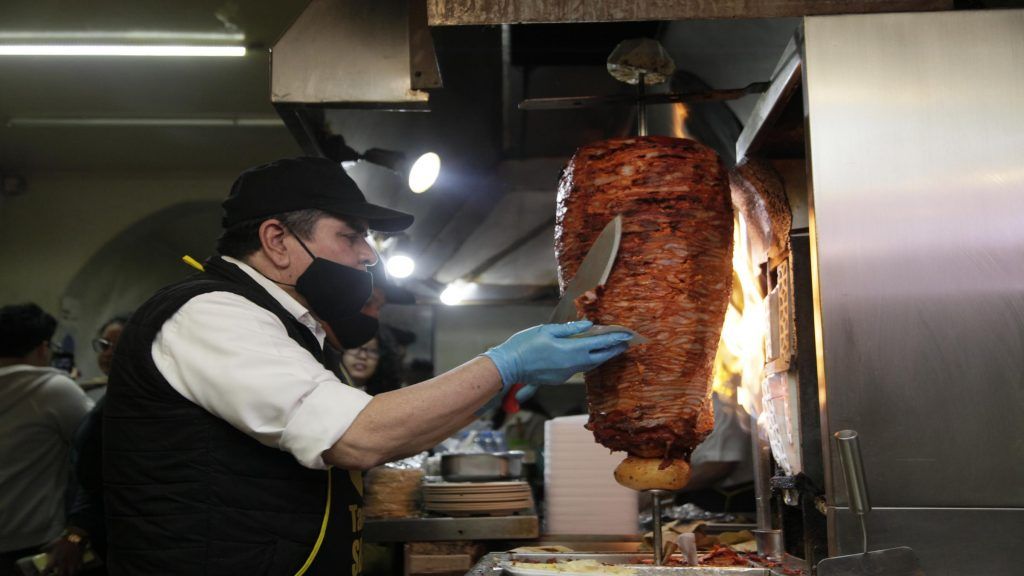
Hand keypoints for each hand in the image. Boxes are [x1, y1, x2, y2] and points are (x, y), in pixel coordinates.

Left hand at [43, 529, 86, 575]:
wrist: (74, 536)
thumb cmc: (62, 540)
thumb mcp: (51, 544)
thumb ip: (45, 548)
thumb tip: (40, 550)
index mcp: (54, 560)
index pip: (46, 571)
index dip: (43, 574)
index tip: (42, 575)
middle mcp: (62, 564)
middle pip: (59, 575)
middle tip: (57, 575)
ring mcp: (71, 563)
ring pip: (70, 573)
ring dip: (69, 574)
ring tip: (68, 574)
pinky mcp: (79, 560)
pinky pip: (79, 568)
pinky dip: (78, 569)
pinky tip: (77, 569)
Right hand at [483, 320, 630, 388]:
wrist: (509, 367)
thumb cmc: (524, 345)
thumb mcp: (547, 330)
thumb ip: (570, 329)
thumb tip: (588, 326)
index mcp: (570, 351)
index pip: (599, 344)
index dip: (614, 339)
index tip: (626, 335)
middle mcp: (572, 365)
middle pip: (599, 358)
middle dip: (613, 350)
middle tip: (625, 344)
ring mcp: (566, 374)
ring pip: (590, 365)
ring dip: (602, 357)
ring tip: (611, 350)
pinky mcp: (560, 379)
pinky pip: (579, 369)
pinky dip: (587, 361)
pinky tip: (588, 356)